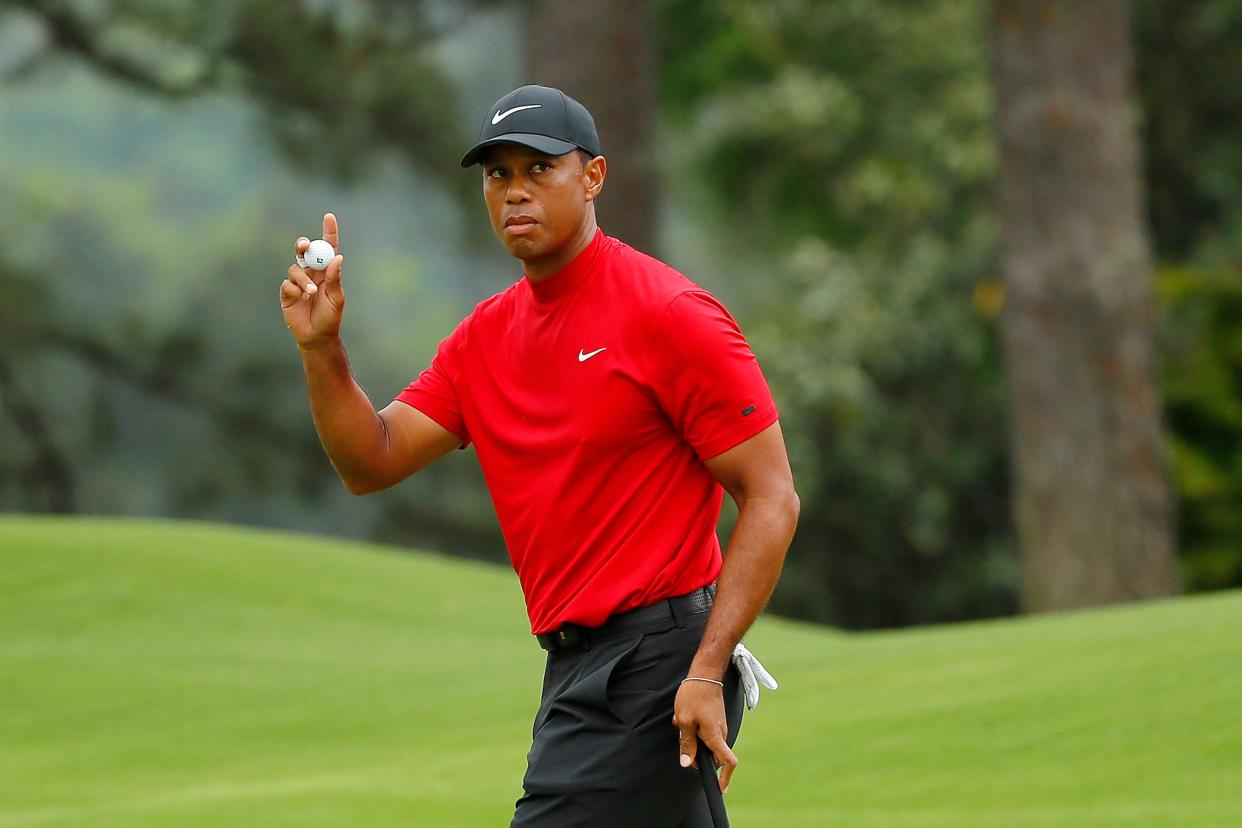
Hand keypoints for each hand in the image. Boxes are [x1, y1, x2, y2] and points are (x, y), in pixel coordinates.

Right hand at [282, 212, 344, 350]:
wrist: (316, 337)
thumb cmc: (330, 318)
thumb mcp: (337, 299)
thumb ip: (335, 279)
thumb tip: (338, 258)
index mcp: (326, 271)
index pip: (328, 248)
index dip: (328, 231)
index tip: (329, 217)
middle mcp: (311, 273)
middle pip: (305, 251)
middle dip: (303, 245)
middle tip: (305, 246)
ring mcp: (298, 282)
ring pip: (295, 268)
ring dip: (303, 279)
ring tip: (311, 293)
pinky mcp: (287, 292)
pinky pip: (288, 284)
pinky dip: (296, 290)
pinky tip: (303, 299)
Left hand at [672, 678, 737, 793]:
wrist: (704, 673)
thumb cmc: (694, 695)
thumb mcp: (685, 721)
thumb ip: (687, 744)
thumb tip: (687, 765)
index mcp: (715, 736)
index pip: (728, 762)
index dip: (725, 778)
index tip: (720, 788)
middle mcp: (721, 733)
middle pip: (711, 754)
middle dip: (695, 751)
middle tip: (682, 734)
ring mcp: (719, 726)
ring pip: (704, 741)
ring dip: (691, 736)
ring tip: (682, 719)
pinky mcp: (715, 719)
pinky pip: (703, 730)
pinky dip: (692, 726)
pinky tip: (684, 714)